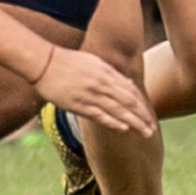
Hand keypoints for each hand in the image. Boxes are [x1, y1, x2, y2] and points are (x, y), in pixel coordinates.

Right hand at [31, 48, 155, 138]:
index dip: (142, 105)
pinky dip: (113, 122)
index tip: (149, 116)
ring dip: (134, 123)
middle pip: (129, 102)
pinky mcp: (78, 104)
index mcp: (106, 72)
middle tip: (151, 129)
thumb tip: (129, 83)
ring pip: (118, 110)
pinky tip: (124, 129)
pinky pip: (100, 115)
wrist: (44, 62)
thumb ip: (112, 73)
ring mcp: (90, 94)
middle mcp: (102, 83)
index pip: (131, 91)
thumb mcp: (94, 61)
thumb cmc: (67, 61)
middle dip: (142, 116)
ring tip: (144, 133)